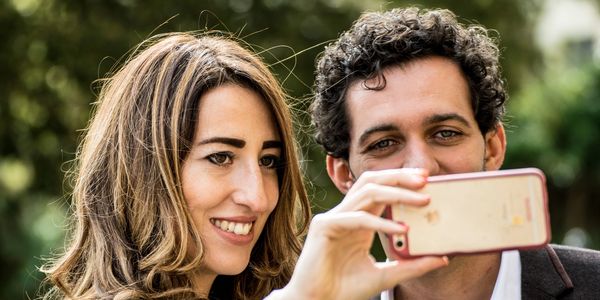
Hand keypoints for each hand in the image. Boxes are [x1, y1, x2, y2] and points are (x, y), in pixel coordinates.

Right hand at [269, 169, 447, 299]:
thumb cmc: (344, 288)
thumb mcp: (386, 276)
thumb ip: (411, 266)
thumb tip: (441, 258)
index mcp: (358, 220)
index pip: (380, 189)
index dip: (401, 181)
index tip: (427, 180)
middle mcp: (346, 214)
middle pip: (372, 181)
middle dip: (400, 177)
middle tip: (426, 179)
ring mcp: (334, 218)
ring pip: (366, 192)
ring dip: (397, 193)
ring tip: (422, 201)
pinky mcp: (324, 227)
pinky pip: (358, 219)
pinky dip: (382, 223)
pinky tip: (403, 230)